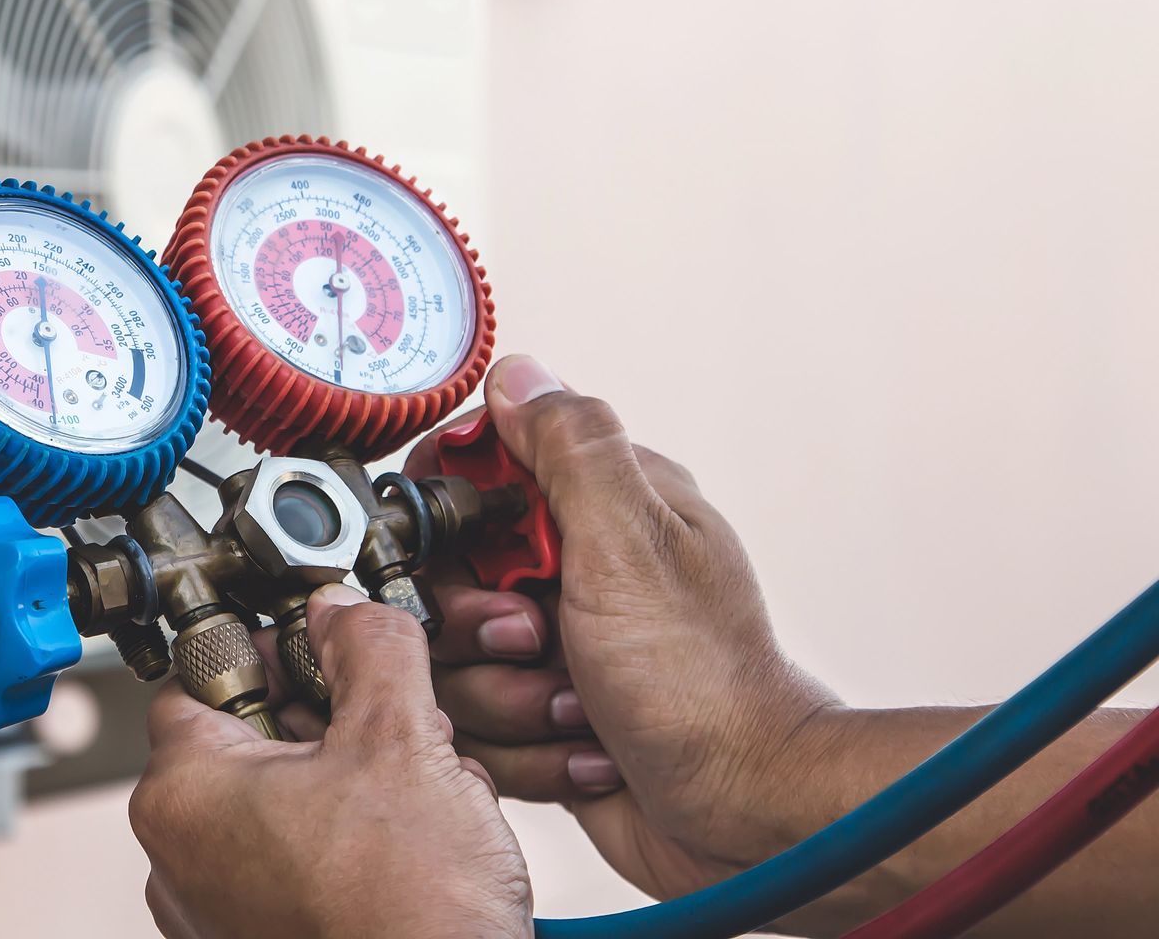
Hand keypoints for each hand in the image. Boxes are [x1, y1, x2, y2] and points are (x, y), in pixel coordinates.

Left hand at [130, 586, 533, 938]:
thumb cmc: (407, 912)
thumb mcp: (401, 738)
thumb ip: (369, 649)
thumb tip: (345, 612)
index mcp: (184, 793)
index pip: (201, 676)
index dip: (273, 649)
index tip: (326, 649)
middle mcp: (179, 860)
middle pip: (250, 740)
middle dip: (333, 720)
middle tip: (397, 722)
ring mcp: (216, 914)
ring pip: (286, 803)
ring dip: (355, 780)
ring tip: (421, 791)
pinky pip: (297, 864)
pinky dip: (350, 843)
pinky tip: (413, 845)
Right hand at [408, 355, 840, 901]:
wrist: (746, 818)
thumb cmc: (704, 687)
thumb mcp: (629, 546)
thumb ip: (570, 449)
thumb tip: (519, 374)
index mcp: (603, 506)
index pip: (477, 473)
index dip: (453, 519)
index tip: (473, 558)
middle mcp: (579, 569)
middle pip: (447, 576)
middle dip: (480, 627)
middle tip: (538, 641)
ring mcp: (562, 644)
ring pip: (455, 659)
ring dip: (507, 699)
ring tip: (575, 708)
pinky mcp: (545, 713)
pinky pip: (478, 724)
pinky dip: (525, 751)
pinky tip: (586, 751)